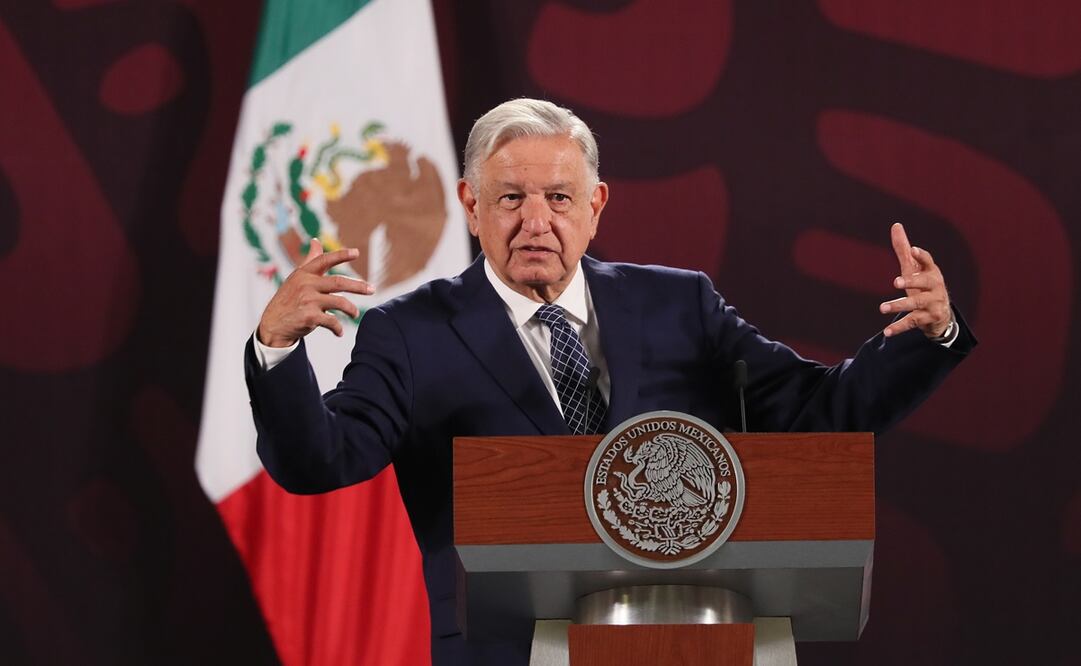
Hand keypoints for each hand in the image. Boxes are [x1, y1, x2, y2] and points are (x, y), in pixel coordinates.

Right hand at [256, 239, 374, 346]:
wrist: (272, 324)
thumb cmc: (288, 299)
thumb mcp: (296, 278)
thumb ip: (310, 261)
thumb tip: (316, 241)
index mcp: (304, 273)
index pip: (324, 260)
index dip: (341, 255)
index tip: (357, 252)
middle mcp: (306, 284)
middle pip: (338, 282)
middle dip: (358, 286)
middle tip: (372, 289)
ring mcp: (308, 300)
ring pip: (340, 303)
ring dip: (351, 309)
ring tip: (355, 314)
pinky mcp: (309, 317)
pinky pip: (332, 321)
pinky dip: (338, 328)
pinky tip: (339, 332)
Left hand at [879, 223, 951, 338]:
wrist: (941, 315)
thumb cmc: (923, 286)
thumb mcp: (914, 269)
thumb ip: (904, 250)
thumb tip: (896, 225)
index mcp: (931, 272)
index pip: (928, 261)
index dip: (921, 256)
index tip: (913, 250)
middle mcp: (935, 287)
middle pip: (924, 283)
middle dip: (912, 282)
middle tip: (896, 282)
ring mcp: (933, 304)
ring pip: (916, 304)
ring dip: (899, 306)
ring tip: (882, 308)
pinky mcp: (929, 319)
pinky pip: (912, 322)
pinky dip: (899, 328)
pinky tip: (887, 332)